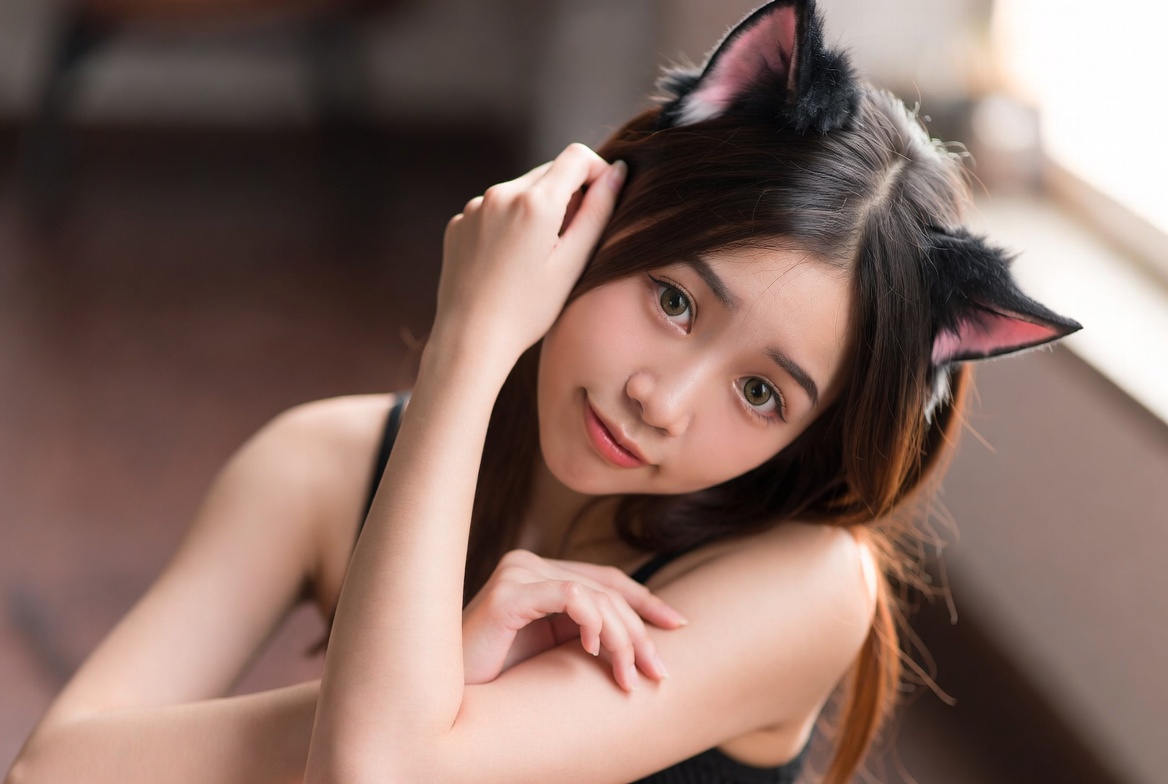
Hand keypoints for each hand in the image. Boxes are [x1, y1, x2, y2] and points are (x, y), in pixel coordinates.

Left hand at [434, 144, 625, 368]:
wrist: (469, 339)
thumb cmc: (527, 310)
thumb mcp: (572, 263)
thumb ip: (597, 212)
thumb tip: (616, 172)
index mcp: (534, 202)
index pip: (577, 156)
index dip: (597, 172)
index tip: (601, 201)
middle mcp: (500, 194)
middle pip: (548, 171)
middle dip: (566, 195)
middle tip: (568, 242)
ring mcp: (475, 207)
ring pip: (520, 190)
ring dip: (536, 210)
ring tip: (535, 258)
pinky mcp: (459, 223)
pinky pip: (494, 209)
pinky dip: (508, 223)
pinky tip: (507, 262)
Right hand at [462, 549, 686, 691]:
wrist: (449, 702)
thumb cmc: (499, 682)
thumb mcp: (554, 652)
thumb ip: (586, 634)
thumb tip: (644, 644)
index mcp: (542, 575)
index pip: (606, 580)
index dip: (646, 601)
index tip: (678, 626)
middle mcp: (530, 565)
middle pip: (605, 590)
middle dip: (638, 633)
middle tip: (658, 673)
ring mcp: (517, 573)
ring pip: (594, 595)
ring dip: (620, 638)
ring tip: (629, 678)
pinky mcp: (507, 593)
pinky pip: (568, 595)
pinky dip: (590, 620)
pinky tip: (593, 650)